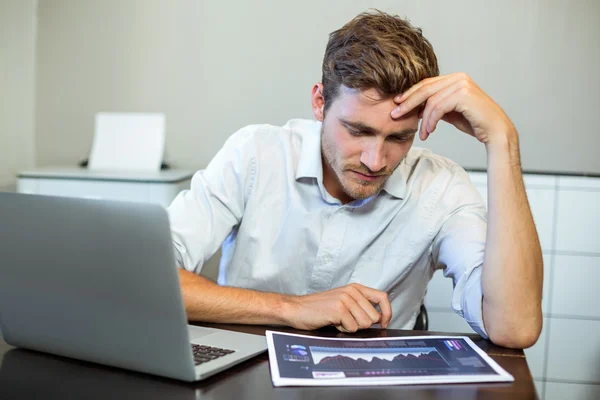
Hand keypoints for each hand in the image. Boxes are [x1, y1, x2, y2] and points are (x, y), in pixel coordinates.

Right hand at [282, 283, 391, 331]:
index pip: (382, 297)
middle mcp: (352, 291)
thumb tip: (379, 320)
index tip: (383, 323)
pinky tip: (332, 323)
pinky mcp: (339, 309)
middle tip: (346, 321)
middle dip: (362, 324)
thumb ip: (360, 306)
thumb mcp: (343, 301)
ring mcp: (345, 299)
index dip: (387, 313)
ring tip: (338, 321)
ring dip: (351, 327)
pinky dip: (343, 330)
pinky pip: (352, 328)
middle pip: (374, 317)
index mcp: (355, 288)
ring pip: (364, 324)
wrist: (296, 309)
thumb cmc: (319, 308)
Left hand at [390, 73, 515, 145]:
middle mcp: (459, 78)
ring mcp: (462, 85)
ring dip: (423, 119)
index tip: (397, 104)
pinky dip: (431, 121)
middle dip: (407, 103)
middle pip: (424, 88)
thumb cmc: (474, 122)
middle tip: (394, 115)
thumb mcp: (450, 112)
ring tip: (422, 133)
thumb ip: (436, 106)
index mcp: (455, 78)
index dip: (410, 94)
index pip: (426, 84)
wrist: (495, 131)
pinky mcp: (464, 95)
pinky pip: (438, 108)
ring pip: (430, 100)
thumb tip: (417, 108)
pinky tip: (429, 131)